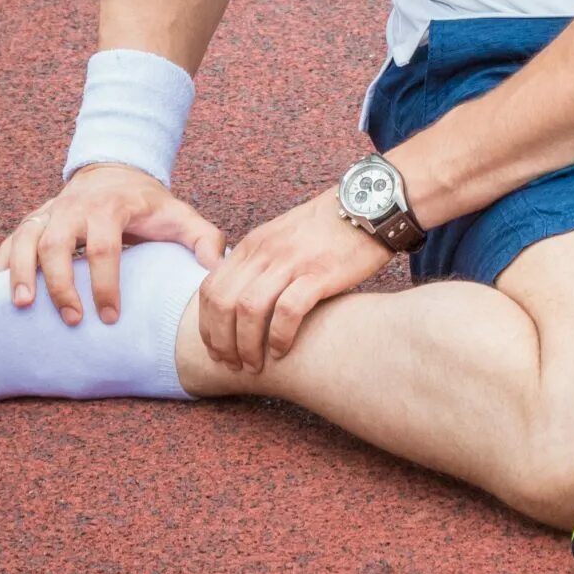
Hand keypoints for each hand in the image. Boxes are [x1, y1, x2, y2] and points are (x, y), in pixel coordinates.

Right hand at [0, 163, 224, 325]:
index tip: (111, 316)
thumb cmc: (149, 203)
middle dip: (61, 283)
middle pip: (57, 243)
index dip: (106, 283)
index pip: (104, 247)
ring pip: (26, 239)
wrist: (115, 170)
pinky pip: (8, 243)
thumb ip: (202, 238)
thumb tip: (215, 266)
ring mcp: (48, 213)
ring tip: (20, 306)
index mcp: (110, 207)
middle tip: (71, 319)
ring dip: (20, 272)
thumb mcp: (180, 214)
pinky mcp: (32, 222)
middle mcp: (73, 207)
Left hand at [196, 187, 393, 371]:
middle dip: (222, 341)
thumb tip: (241, 299)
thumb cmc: (327, 229)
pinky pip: (287, 310)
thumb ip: (259, 264)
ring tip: (255, 366)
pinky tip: (281, 352)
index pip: (210, 289)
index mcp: (252, 246)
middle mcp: (265, 253)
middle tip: (232, 365)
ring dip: (247, 345)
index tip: (215, 350)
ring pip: (249, 310)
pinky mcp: (319, 273)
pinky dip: (279, 336)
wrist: (367, 207)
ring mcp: (291, 262)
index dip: (207, 326)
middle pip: (223, 303)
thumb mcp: (281, 238)